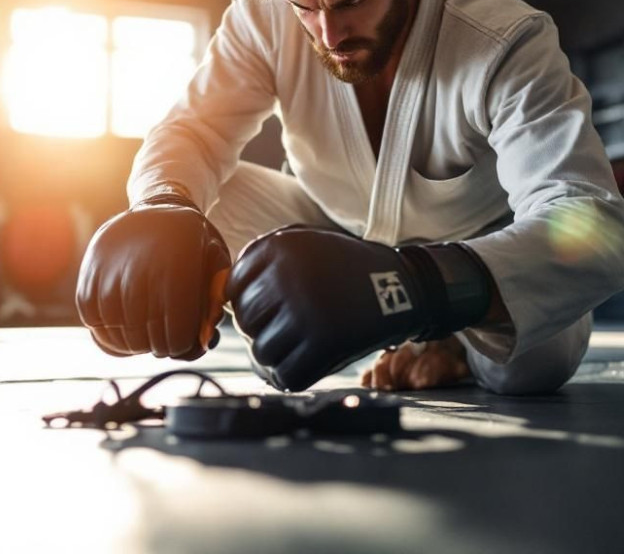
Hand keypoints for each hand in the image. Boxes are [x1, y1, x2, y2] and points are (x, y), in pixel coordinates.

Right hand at [76, 194, 229, 359]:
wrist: (158, 208)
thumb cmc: (193, 246)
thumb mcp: (215, 266)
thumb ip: (213, 305)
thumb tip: (202, 342)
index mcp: (179, 266)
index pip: (176, 328)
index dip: (179, 345)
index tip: (181, 343)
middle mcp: (142, 266)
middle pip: (143, 331)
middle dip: (155, 346)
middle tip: (162, 345)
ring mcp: (112, 267)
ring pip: (115, 325)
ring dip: (129, 342)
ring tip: (142, 341)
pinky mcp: (91, 269)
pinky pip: (90, 313)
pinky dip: (103, 329)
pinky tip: (120, 330)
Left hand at [225, 225, 491, 390]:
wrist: (403, 287)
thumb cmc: (344, 269)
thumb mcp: (304, 246)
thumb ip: (261, 265)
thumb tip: (220, 306)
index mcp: (279, 246)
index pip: (234, 288)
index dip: (250, 304)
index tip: (272, 307)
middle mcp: (288, 276)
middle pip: (246, 322)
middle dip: (263, 330)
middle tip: (290, 328)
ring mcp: (306, 311)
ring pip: (262, 352)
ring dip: (277, 356)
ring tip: (299, 345)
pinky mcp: (324, 344)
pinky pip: (286, 376)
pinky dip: (292, 377)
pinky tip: (306, 363)